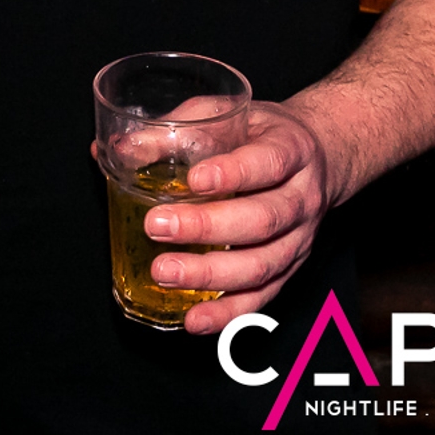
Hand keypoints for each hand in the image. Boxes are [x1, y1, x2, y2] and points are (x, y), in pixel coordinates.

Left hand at [143, 101, 338, 335]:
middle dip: (208, 228)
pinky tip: (195, 320)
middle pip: (263, 220)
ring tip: (165, 273)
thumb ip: (174, 130)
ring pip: (262, 265)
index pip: (267, 163)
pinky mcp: (290, 269)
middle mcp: (301, 198)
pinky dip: (229, 313)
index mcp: (290, 149)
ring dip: (211, 274)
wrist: (318, 155)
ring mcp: (300, 239)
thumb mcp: (224, 114)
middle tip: (158, 227)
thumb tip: (116, 150)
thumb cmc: (260, 133)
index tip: (194, 180)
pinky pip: (262, 297)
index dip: (232, 174)